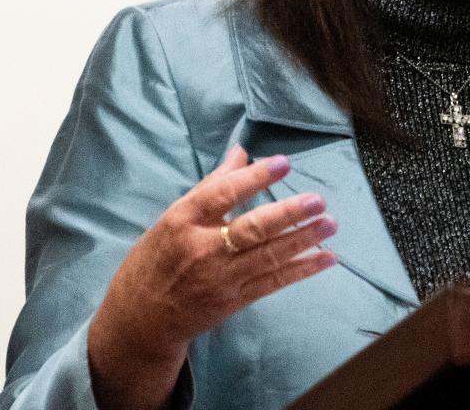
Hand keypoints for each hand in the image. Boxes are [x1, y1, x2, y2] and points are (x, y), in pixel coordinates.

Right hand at [88, 146, 336, 408]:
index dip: (254, 178)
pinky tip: (327, 257)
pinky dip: (302, 270)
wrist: (139, 319)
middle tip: (318, 200)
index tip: (283, 163)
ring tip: (330, 223)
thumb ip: (212, 184)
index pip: (221, 194)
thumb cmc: (158, 257)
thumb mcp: (175, 216)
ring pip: (267, 256)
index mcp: (183, 220)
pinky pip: (273, 282)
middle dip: (286, 214)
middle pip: (250, 228)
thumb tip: (241, 150)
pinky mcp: (234, 301)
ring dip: (302, 240)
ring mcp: (220, 277)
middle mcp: (201, 249)